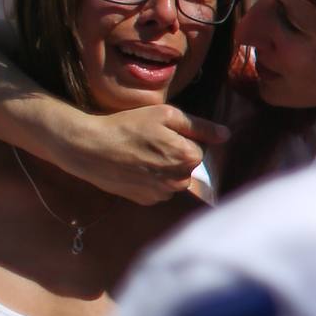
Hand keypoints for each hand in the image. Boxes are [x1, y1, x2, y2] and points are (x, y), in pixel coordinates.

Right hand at [51, 105, 229, 204]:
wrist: (89, 147)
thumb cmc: (127, 125)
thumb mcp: (166, 115)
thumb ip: (200, 126)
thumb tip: (226, 135)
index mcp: (188, 157)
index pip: (198, 150)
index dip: (181, 140)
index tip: (160, 135)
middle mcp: (179, 180)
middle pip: (187, 167)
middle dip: (174, 156)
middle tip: (149, 144)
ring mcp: (162, 194)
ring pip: (174, 179)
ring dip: (164, 170)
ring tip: (140, 156)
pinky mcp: (146, 200)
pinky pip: (159, 190)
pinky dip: (152, 181)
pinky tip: (135, 169)